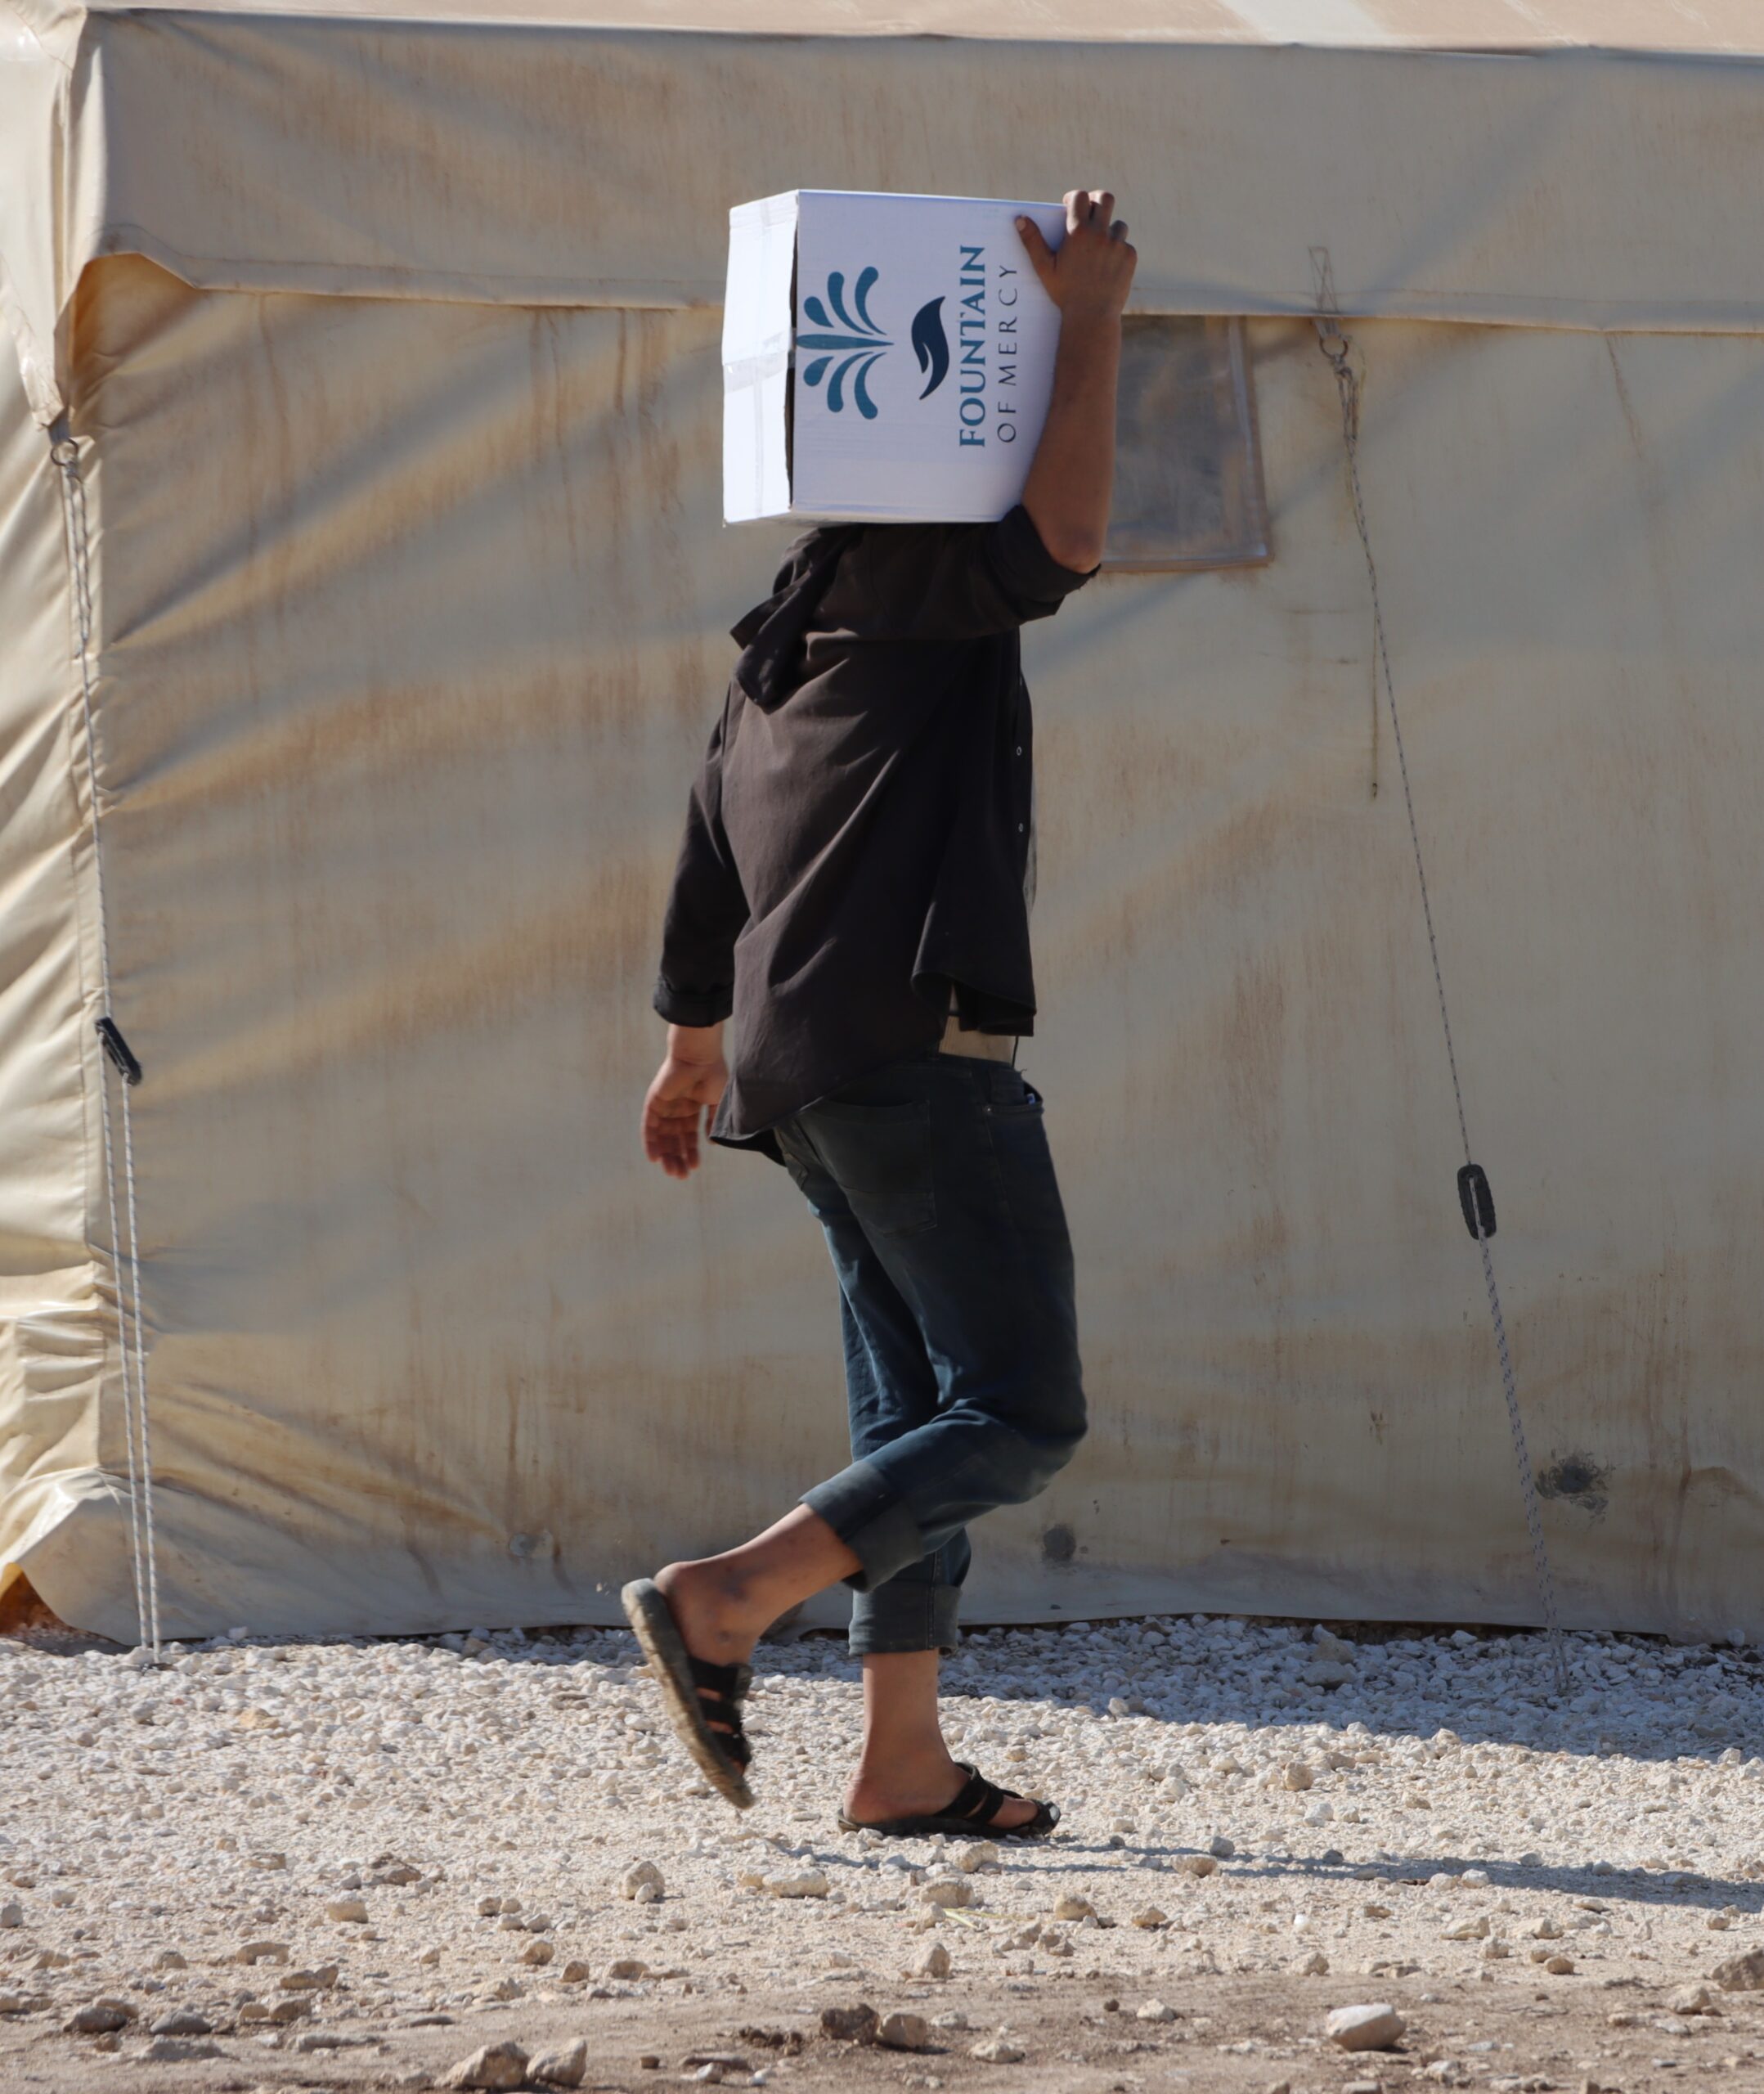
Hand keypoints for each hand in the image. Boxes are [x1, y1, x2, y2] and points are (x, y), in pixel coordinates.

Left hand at [642, 1026, 727, 1179]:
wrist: (700, 1056)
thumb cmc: (713, 1074)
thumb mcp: (718, 1103)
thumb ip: (714, 1122)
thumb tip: (712, 1143)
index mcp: (692, 1108)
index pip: (688, 1136)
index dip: (691, 1152)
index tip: (695, 1167)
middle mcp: (676, 1109)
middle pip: (674, 1139)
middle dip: (677, 1158)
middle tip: (681, 1176)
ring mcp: (664, 1106)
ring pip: (661, 1137)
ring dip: (665, 1155)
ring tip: (672, 1172)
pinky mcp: (653, 1103)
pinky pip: (648, 1127)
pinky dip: (650, 1143)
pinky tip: (654, 1158)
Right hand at [1016, 190, 1135, 322]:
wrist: (1092, 317)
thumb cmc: (1065, 294)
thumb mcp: (1045, 268)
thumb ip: (1032, 242)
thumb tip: (1020, 219)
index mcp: (1078, 232)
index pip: (1079, 197)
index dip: (1074, 197)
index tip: (1070, 204)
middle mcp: (1100, 234)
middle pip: (1105, 198)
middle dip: (1097, 200)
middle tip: (1090, 210)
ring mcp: (1118, 244)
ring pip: (1118, 224)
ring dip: (1109, 229)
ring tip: (1100, 245)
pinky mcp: (1129, 256)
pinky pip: (1125, 245)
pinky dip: (1117, 251)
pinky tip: (1107, 266)